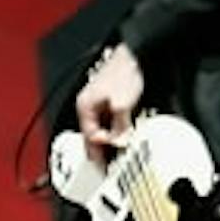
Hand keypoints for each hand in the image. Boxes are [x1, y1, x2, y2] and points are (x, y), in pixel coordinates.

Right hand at [74, 44, 143, 158]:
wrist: (134, 54)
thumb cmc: (124, 72)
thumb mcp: (123, 104)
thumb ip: (120, 127)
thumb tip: (119, 142)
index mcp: (85, 107)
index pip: (90, 137)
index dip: (102, 148)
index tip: (113, 156)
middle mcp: (88, 106)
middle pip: (93, 135)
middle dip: (102, 150)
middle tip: (109, 166)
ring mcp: (98, 103)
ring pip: (101, 129)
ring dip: (110, 140)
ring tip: (118, 151)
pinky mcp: (108, 100)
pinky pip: (109, 121)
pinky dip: (115, 130)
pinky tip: (123, 134)